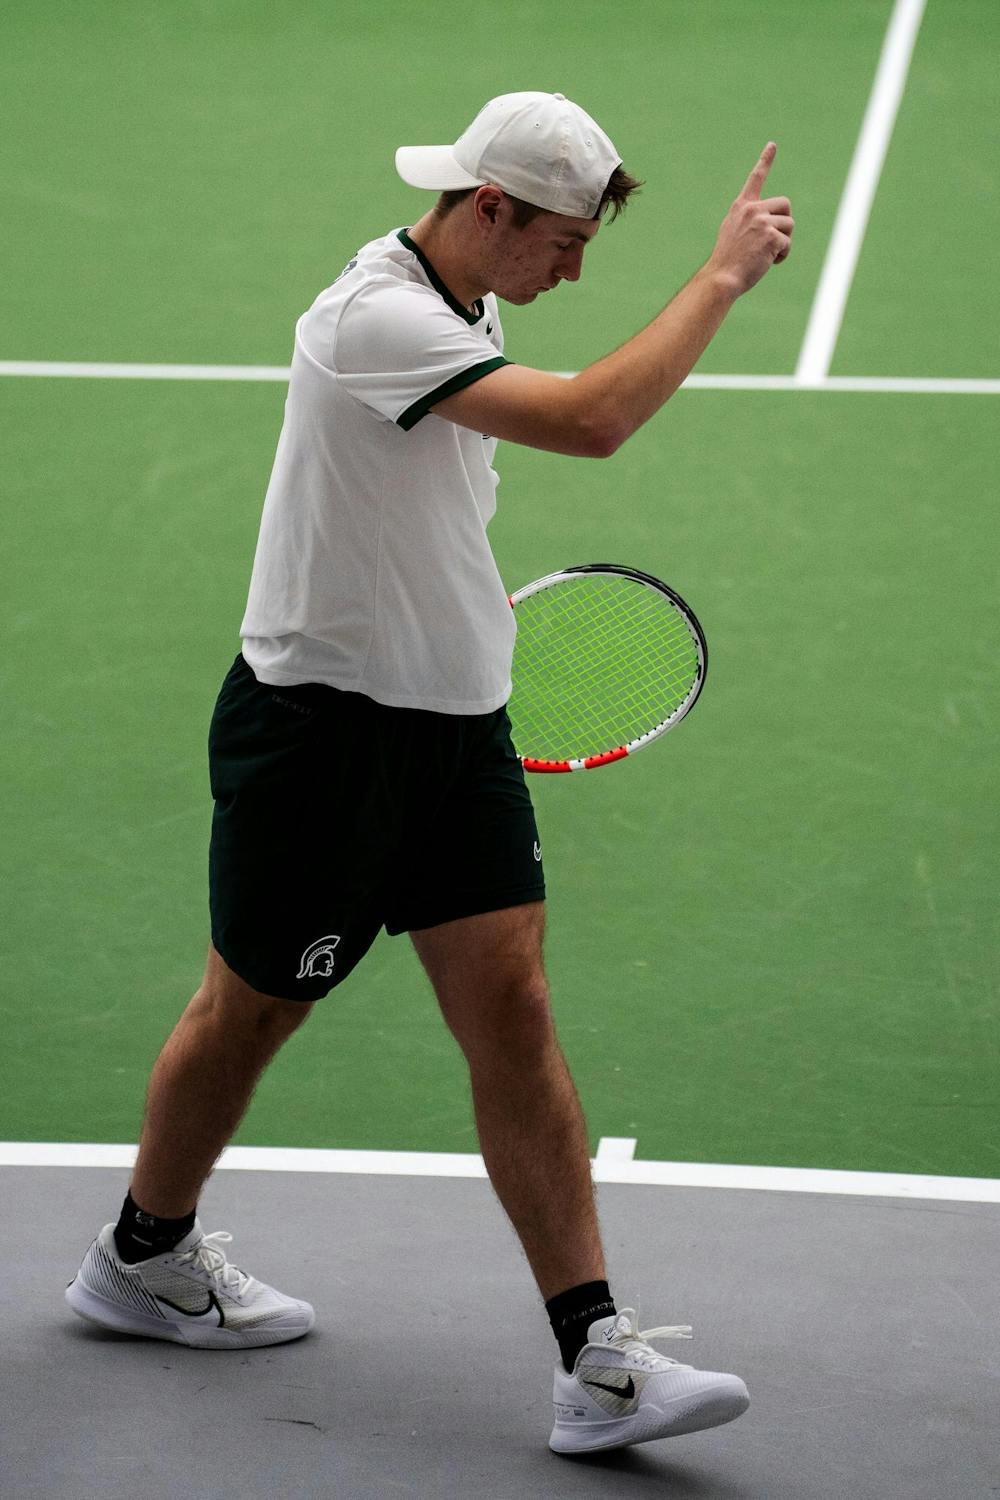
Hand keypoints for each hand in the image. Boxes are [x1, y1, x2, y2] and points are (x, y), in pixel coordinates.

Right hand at [706, 142, 794, 296]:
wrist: (722, 278)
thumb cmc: (727, 262)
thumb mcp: (733, 234)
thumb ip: (750, 222)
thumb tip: (770, 227)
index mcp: (741, 207)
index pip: (755, 179)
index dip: (765, 161)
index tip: (772, 145)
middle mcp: (752, 210)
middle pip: (785, 204)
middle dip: (784, 223)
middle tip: (772, 240)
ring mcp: (762, 222)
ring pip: (789, 225)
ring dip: (783, 242)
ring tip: (765, 254)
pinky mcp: (771, 236)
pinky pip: (787, 243)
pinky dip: (781, 256)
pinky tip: (767, 262)